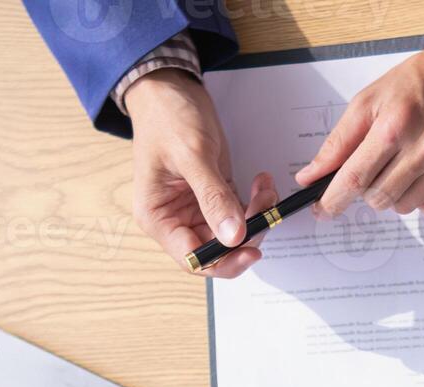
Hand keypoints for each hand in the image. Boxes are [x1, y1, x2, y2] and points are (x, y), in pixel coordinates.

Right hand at [126, 68, 275, 277]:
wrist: (170, 89)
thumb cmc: (166, 116)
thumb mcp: (191, 155)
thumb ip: (213, 198)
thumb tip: (232, 236)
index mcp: (158, 218)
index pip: (193, 259)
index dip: (223, 261)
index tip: (250, 250)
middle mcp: (176, 219)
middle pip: (219, 249)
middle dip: (247, 233)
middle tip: (265, 209)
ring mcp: (197, 209)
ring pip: (235, 233)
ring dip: (256, 216)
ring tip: (264, 188)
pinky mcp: (215, 195)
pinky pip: (242, 212)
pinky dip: (257, 203)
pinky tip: (261, 183)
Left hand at [296, 44, 423, 221]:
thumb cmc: (423, 82)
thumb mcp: (372, 99)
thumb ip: (339, 141)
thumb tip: (310, 176)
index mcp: (396, 124)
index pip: (354, 178)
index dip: (333, 200)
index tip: (322, 210)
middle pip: (378, 199)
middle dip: (369, 189)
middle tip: (379, 165)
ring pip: (405, 208)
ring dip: (399, 193)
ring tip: (410, 161)